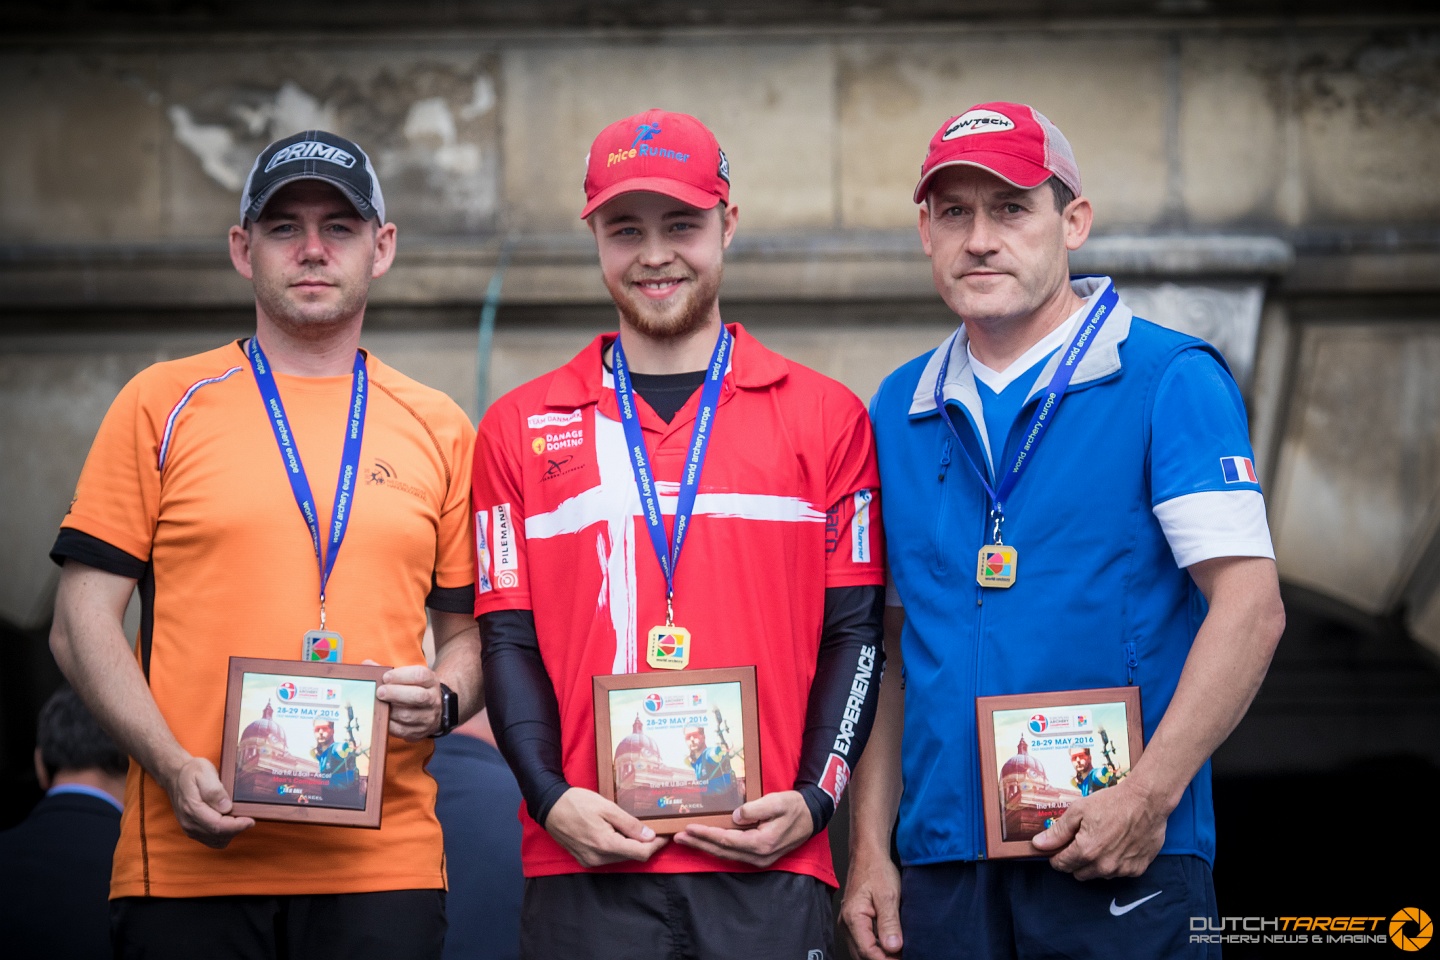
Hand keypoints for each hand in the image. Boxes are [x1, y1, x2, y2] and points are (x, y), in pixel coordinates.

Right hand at [163, 756, 254, 848]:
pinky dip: (223, 835)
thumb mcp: (204, 773)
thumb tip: (226, 807)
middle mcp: (189, 823)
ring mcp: (190, 829)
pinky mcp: (192, 830)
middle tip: (247, 816)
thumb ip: (214, 791)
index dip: (237, 826)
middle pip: (218, 836)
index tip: (250, 820)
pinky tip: (229, 823)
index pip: (217, 826)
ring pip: (216, 841)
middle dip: (236, 829)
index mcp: (192, 809)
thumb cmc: (191, 772)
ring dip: (230, 833)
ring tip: (238, 818)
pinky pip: (212, 840)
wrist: (175, 776)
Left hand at [371, 661, 440, 739]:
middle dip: (396, 693)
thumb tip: (366, 664)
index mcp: (431, 681)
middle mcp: (432, 698)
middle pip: (418, 696)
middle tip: (380, 692)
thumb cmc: (415, 690)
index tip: (386, 677)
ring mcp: (428, 717)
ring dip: (390, 710)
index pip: (420, 675)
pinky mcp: (420, 732)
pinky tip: (382, 717)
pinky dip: (389, 724)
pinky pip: (403, 730)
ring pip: (409, 715)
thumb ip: (389, 671)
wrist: (433, 711)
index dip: (401, 675)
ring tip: (378, 705)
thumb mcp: (410, 677)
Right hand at [544, 787, 668, 866]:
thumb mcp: (607, 807)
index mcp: (606, 845)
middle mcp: (598, 858)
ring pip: (621, 857)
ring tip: (636, 828)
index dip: (656, 845)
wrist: (550, 806)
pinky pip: (608, 857)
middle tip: (654, 828)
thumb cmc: (578, 802)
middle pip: (632, 856)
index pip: (640, 853)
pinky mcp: (585, 859)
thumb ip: (629, 824)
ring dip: (631, 846)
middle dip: (645, 844)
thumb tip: (650, 836)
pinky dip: (618, 847)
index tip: (665, 834)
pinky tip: (618, 833)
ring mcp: (590, 861)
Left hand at [674, 790, 813, 867]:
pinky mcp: (759, 857)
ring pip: (726, 855)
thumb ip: (755, 809)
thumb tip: (735, 816)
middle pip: (722, 851)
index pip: (727, 840)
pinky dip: (717, 848)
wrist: (811, 816)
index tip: (689, 827)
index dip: (707, 834)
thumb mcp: (777, 801)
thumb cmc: (794, 807)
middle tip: (678, 837)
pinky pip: (733, 854)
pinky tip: (706, 842)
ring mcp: (759, 860)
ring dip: (705, 847)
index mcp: (763, 843)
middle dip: (699, 844)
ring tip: (686, 839)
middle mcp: (759, 856)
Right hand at [841, 853, 903, 959]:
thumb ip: (889, 923)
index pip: (868, 952)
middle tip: (904, 957)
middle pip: (863, 955)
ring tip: (900, 953)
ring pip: (862, 950)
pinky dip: (877, 947)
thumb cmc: (876, 869)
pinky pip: (863, 942)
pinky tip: (891, 945)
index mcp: (853, 918)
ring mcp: (849, 923)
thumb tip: (893, 947)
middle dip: (883, 959)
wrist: (868, 854)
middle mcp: (846, 924)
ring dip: (880, 954)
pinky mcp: (854, 921)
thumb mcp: (888, 895)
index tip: (903, 959)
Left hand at [1030, 779, 1166, 879]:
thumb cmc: (1112, 803)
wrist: (1147, 801)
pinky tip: (1119, 845)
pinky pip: (1118, 873)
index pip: (1062, 865)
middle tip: (1082, 841)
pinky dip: (1115, 863)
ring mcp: (1122, 870)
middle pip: (1078, 873)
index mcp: (1086, 852)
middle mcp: (1103, 867)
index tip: (1059, 848)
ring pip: (1098, 875)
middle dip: (1075, 860)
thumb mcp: (1079, 811)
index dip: (1056, 856)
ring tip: (1103, 840)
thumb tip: (1038, 845)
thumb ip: (1058, 831)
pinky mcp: (1137, 870)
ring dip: (1095, 863)